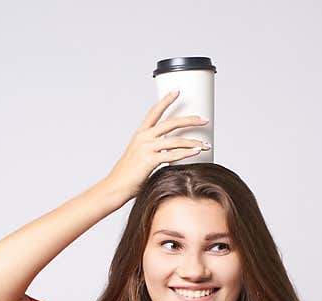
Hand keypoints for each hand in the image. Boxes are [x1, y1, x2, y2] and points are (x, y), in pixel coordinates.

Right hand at [102, 89, 210, 203]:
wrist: (115, 187)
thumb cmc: (128, 175)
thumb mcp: (139, 155)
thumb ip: (153, 149)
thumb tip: (170, 149)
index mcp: (140, 134)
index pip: (154, 111)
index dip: (166, 100)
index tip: (177, 91)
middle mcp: (143, 137)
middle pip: (171, 123)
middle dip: (190, 120)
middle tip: (204, 119)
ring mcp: (146, 148)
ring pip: (175, 140)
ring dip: (194, 142)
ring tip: (206, 144)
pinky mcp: (149, 160)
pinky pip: (172, 155)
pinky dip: (187, 153)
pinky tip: (197, 152)